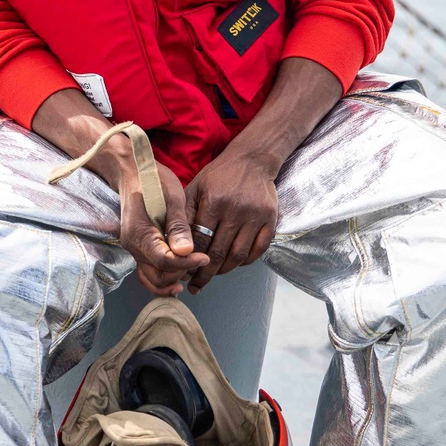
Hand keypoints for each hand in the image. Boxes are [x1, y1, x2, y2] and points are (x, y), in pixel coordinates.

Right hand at [118, 159, 209, 296]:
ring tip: (192, 272)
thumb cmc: (152, 180)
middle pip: (157, 276)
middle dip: (180, 273)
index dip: (187, 263)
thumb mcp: (171, 197)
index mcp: (140, 234)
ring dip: (172, 280)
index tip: (205, 256)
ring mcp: (135, 249)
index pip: (164, 261)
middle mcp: (133, 246)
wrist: (132, 172)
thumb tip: (186, 251)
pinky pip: (150, 271)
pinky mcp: (141, 248)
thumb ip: (178, 226)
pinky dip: (164, 276)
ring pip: (152, 278)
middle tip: (200, 260)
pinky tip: (180, 272)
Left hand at [183, 146, 278, 291]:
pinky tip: (235, 263)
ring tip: (214, 274)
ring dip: (225, 270)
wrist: (253, 160)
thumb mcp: (195, 188)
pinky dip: (246, 261)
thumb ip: (185, 215)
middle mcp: (236, 210)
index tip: (184, 273)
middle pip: (219, 253)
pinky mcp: (270, 219)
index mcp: (214, 201)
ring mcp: (255, 215)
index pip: (200, 241)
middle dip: (205, 274)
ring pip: (239, 255)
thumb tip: (174, 246)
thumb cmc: (218, 176)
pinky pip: (258, 250)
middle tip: (196, 285)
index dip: (191, 261)